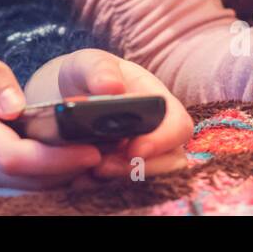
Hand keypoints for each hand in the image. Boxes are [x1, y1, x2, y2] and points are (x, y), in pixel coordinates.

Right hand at [0, 55, 102, 193]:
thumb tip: (17, 103)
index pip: (16, 157)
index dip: (58, 158)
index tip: (93, 147)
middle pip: (31, 183)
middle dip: (73, 171)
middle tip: (109, 151)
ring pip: (30, 196)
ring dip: (65, 181)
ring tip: (96, 159)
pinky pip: (22, 198)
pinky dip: (49, 186)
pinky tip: (70, 168)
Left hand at [23, 48, 193, 181]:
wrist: (73, 96)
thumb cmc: (90, 75)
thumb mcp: (88, 63)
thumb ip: (100, 69)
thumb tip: (112, 87)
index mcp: (159, 102)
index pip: (178, 126)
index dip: (163, 141)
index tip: (135, 149)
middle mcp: (159, 133)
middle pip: (169, 162)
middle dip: (137, 168)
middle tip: (101, 167)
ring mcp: (145, 156)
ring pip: (150, 180)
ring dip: (121, 180)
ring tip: (89, 173)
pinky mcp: (125, 173)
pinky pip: (125, 188)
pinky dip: (104, 188)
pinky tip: (80, 179)